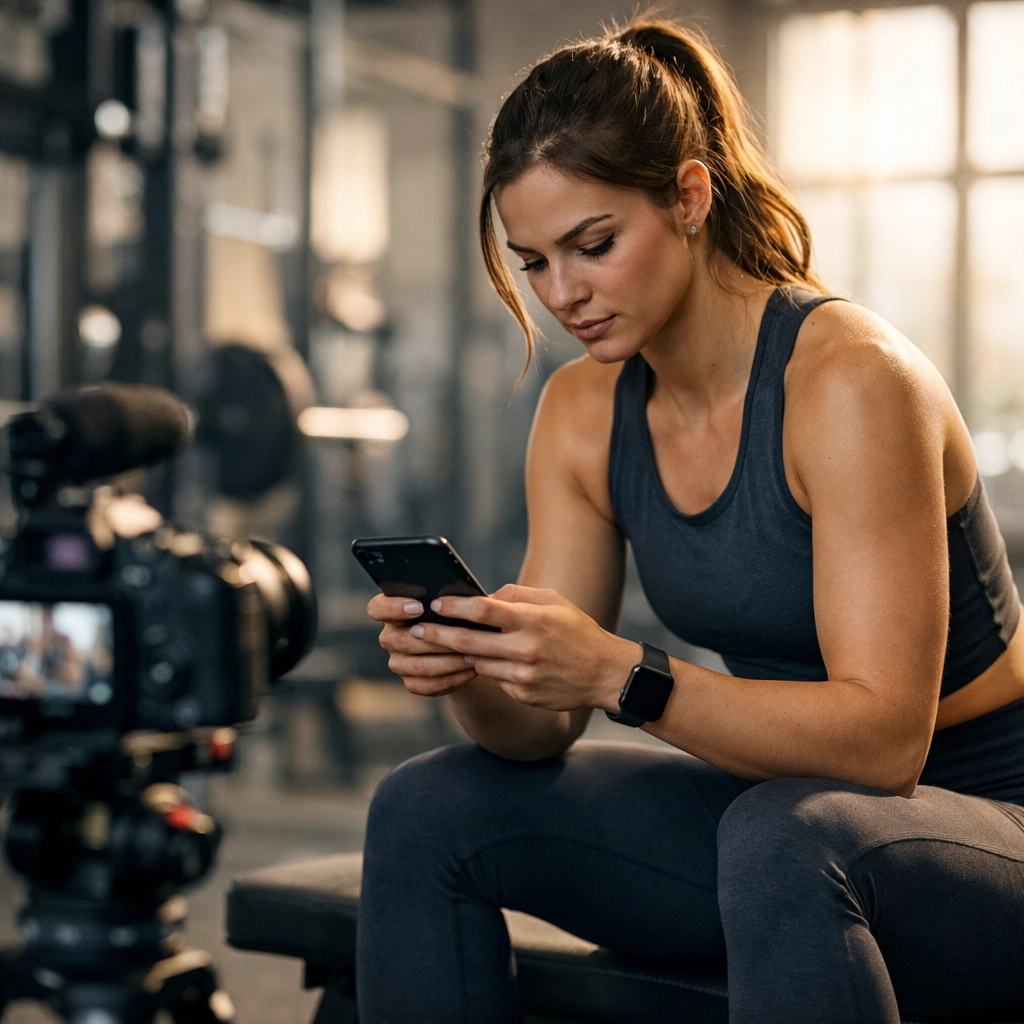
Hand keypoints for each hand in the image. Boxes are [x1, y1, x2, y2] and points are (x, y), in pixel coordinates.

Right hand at [367, 595, 477, 696]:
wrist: (464, 644)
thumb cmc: (455, 614)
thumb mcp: (451, 601)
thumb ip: (447, 597)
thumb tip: (458, 596)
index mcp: (393, 611)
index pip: (377, 609)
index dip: (393, 608)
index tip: (419, 607)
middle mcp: (391, 637)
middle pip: (401, 641)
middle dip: (434, 639)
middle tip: (461, 635)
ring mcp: (398, 662)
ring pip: (418, 665)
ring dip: (448, 661)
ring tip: (472, 654)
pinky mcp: (411, 682)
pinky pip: (427, 685)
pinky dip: (452, 677)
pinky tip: (471, 670)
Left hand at [408, 584, 639, 711]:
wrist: (605, 673)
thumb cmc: (577, 630)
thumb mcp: (554, 602)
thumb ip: (518, 596)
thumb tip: (485, 596)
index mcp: (532, 621)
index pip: (483, 611)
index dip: (454, 607)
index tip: (435, 603)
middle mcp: (526, 649)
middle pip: (469, 641)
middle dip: (438, 635)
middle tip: (416, 630)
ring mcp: (523, 675)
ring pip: (478, 663)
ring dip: (460, 653)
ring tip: (442, 643)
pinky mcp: (523, 694)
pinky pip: (495, 679)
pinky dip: (488, 668)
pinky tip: (486, 661)